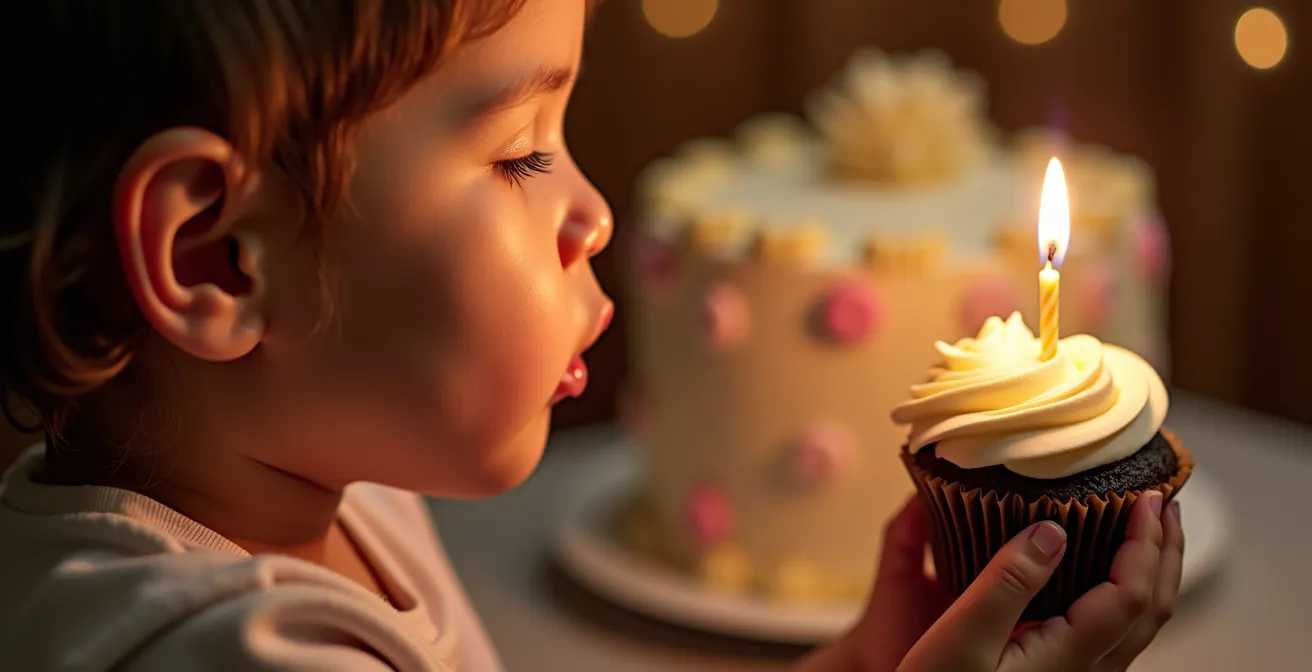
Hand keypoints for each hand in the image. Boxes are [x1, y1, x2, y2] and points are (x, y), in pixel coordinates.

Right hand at [797, 491, 1182, 671]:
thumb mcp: (960, 638)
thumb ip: (1007, 584)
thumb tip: (1052, 531)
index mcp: (1068, 657)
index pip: (1131, 592)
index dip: (1145, 542)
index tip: (1146, 497)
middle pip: (1150, 608)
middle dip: (1164, 551)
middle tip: (1163, 503)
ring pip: (1139, 623)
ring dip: (1151, 571)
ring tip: (1145, 532)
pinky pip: (1117, 631)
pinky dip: (1127, 592)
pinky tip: (1103, 578)